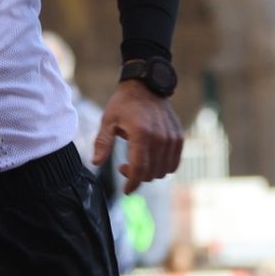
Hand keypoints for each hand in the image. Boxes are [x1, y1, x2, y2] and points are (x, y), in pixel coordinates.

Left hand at [93, 79, 182, 193]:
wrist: (147, 85)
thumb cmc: (124, 103)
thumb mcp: (108, 120)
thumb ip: (102, 142)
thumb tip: (96, 163)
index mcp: (141, 134)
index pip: (139, 168)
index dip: (132, 183)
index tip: (126, 190)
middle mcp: (160, 138)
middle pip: (151, 173)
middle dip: (137, 176)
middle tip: (123, 166)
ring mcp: (172, 138)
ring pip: (164, 171)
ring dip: (150, 173)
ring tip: (136, 161)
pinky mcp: (179, 138)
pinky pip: (174, 163)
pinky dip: (162, 167)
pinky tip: (150, 159)